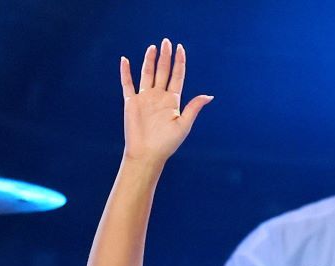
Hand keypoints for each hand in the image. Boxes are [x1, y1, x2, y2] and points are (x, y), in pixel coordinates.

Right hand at [120, 38, 213, 164]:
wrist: (147, 154)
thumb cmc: (167, 143)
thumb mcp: (184, 124)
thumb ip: (194, 107)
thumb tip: (209, 96)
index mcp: (173, 101)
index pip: (177, 76)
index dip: (179, 62)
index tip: (180, 48)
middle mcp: (159, 97)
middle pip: (163, 71)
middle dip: (165, 57)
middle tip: (167, 41)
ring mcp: (145, 98)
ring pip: (147, 74)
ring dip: (150, 61)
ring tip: (153, 47)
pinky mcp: (131, 103)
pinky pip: (127, 84)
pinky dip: (126, 72)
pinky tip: (125, 60)